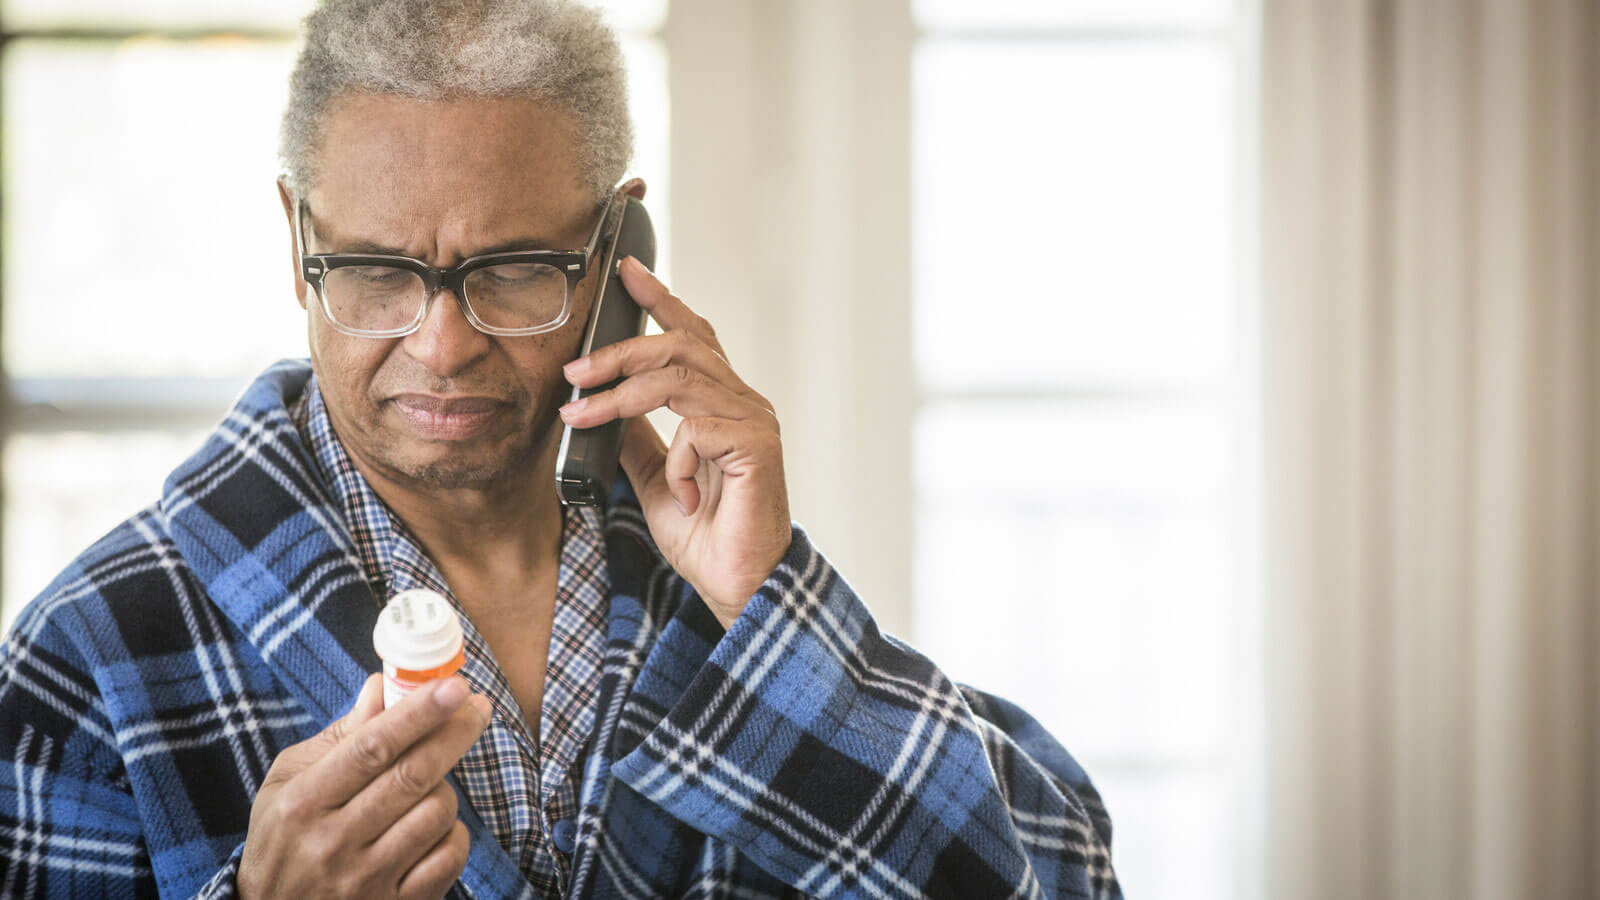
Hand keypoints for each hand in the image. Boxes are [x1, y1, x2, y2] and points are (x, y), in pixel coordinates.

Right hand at [237, 675, 491, 899]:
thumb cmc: (284, 837)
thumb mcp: (289, 782)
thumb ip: (340, 735)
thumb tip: (382, 686)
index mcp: (304, 802)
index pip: (372, 747)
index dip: (418, 712)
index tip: (454, 686)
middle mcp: (333, 842)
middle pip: (413, 775)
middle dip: (454, 732)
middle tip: (477, 707)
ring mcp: (365, 879)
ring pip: (437, 811)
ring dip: (445, 788)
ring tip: (430, 785)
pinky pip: (450, 855)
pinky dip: (453, 832)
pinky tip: (435, 827)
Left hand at [560, 256, 790, 627]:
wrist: (738, 585)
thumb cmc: (708, 535)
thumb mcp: (654, 477)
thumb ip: (637, 436)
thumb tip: (604, 403)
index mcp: (722, 403)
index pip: (693, 336)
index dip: (662, 300)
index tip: (628, 272)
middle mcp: (743, 403)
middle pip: (680, 346)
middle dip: (619, 351)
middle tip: (575, 372)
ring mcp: (753, 422)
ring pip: (681, 377)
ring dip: (622, 394)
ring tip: (585, 414)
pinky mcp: (756, 447)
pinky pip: (696, 429)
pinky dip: (675, 459)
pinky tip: (679, 492)